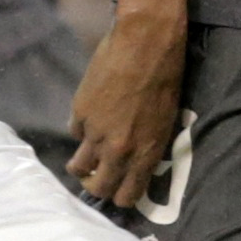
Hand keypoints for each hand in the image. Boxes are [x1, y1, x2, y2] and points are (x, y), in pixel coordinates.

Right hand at [66, 4, 186, 210]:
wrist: (144, 44)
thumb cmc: (166, 78)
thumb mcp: (166, 120)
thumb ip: (148, 146)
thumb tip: (135, 160)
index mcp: (146, 154)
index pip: (128, 197)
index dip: (122, 196)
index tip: (120, 189)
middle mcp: (118, 151)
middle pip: (99, 188)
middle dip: (98, 186)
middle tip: (99, 177)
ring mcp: (96, 134)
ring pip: (78, 167)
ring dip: (81, 166)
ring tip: (85, 158)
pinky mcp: (80, 113)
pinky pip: (75, 133)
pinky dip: (81, 131)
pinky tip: (89, 119)